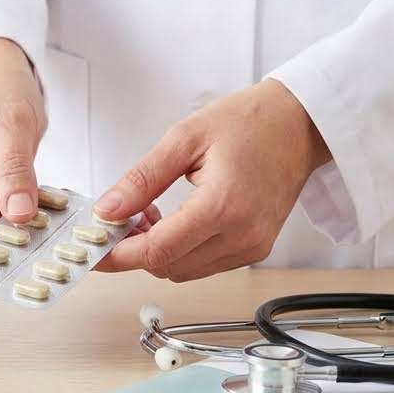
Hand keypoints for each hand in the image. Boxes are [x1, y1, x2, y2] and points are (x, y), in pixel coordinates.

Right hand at [0, 38, 45, 249]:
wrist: (0, 65)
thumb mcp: (10, 121)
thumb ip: (14, 168)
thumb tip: (19, 216)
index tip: (12, 254)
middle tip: (38, 253)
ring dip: (14, 235)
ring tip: (49, 238)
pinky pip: (1, 214)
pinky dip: (23, 220)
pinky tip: (49, 221)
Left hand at [93, 79, 330, 281]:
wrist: (301, 123)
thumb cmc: (250, 122)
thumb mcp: (184, 139)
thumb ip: (141, 179)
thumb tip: (107, 210)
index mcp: (223, 207)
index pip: (157, 252)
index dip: (117, 256)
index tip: (92, 249)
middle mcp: (242, 236)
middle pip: (168, 267)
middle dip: (134, 249)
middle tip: (119, 216)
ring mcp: (253, 246)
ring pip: (184, 271)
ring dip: (157, 251)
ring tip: (147, 212)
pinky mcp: (257, 248)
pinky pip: (205, 264)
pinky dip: (180, 250)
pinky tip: (172, 220)